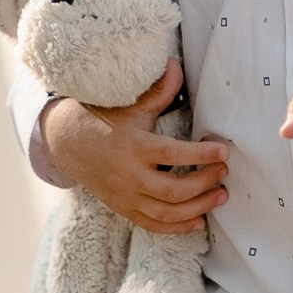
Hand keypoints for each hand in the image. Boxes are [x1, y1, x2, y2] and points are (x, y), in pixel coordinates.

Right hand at [39, 58, 230, 231]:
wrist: (67, 144)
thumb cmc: (105, 121)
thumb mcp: (131, 106)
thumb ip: (159, 92)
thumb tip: (177, 65)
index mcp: (134, 147)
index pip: (174, 155)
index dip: (201, 155)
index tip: (223, 151)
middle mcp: (129, 176)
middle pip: (175, 190)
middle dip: (205, 182)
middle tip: (225, 172)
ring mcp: (126, 196)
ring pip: (167, 212)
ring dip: (198, 208)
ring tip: (220, 196)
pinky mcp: (123, 209)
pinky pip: (152, 225)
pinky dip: (177, 227)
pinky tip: (198, 220)